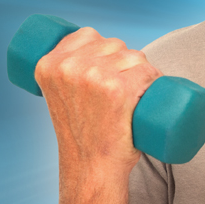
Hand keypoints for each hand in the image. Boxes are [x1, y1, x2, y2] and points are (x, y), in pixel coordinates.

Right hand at [33, 27, 161, 180]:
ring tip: (136, 96)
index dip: (104, 49)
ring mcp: (93, 76)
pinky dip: (156, 80)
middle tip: (124, 91)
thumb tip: (88, 46)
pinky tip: (152, 90)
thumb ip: (66, 72)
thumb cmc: (83, 133)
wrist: (92, 168)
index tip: (108, 70)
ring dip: (143, 71)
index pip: (88, 35)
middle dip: (126, 61)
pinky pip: (148, 72)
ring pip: (135, 56)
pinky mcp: (117, 89)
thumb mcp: (61, 96)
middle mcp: (68, 67)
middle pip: (114, 44)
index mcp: (48, 64)